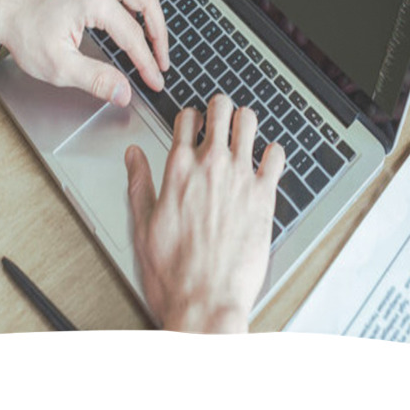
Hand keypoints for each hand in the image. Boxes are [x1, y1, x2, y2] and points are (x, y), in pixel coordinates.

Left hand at [0, 0, 168, 104]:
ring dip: (152, 4)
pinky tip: (136, 3)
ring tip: (153, 31)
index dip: (147, 62)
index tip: (155, 79)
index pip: (133, 35)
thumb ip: (97, 80)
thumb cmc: (20, 28)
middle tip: (160, 57)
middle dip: (159, 33)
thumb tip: (124, 93)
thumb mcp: (58, 64)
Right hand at [125, 94, 285, 332]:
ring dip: (245, 121)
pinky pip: (276, 155)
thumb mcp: (142, 225)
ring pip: (249, 121)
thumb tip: (133, 155)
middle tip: (220, 117)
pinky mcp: (264, 196)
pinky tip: (267, 160)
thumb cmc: (174, 272)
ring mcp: (240, 177)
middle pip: (220, 108)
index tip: (193, 123)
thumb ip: (139, 183)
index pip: (187, 117)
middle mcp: (210, 165)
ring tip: (243, 131)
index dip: (191, 116)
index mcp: (178, 169)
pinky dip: (273, 152)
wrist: (206, 301)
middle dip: (220, 108)